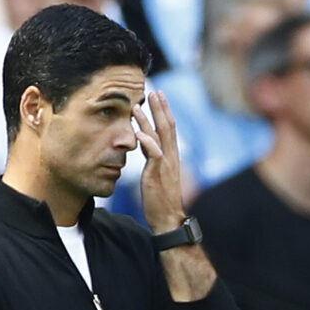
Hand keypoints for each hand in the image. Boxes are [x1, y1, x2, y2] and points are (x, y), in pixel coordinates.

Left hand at [132, 92, 184, 232]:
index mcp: (170, 156)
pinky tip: (139, 133)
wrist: (167, 218)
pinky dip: (147, 142)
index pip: (169, 129)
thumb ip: (152, 157)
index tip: (159, 97)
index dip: (164, 111)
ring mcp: (165, 165)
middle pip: (167, 127)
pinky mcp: (158, 174)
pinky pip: (154, 155)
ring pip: (160, 137)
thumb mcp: (156, 172)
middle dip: (160, 108)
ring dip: (149, 119)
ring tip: (138, 105)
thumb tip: (145, 143)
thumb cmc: (160, 198)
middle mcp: (170, 157)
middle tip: (154, 91)